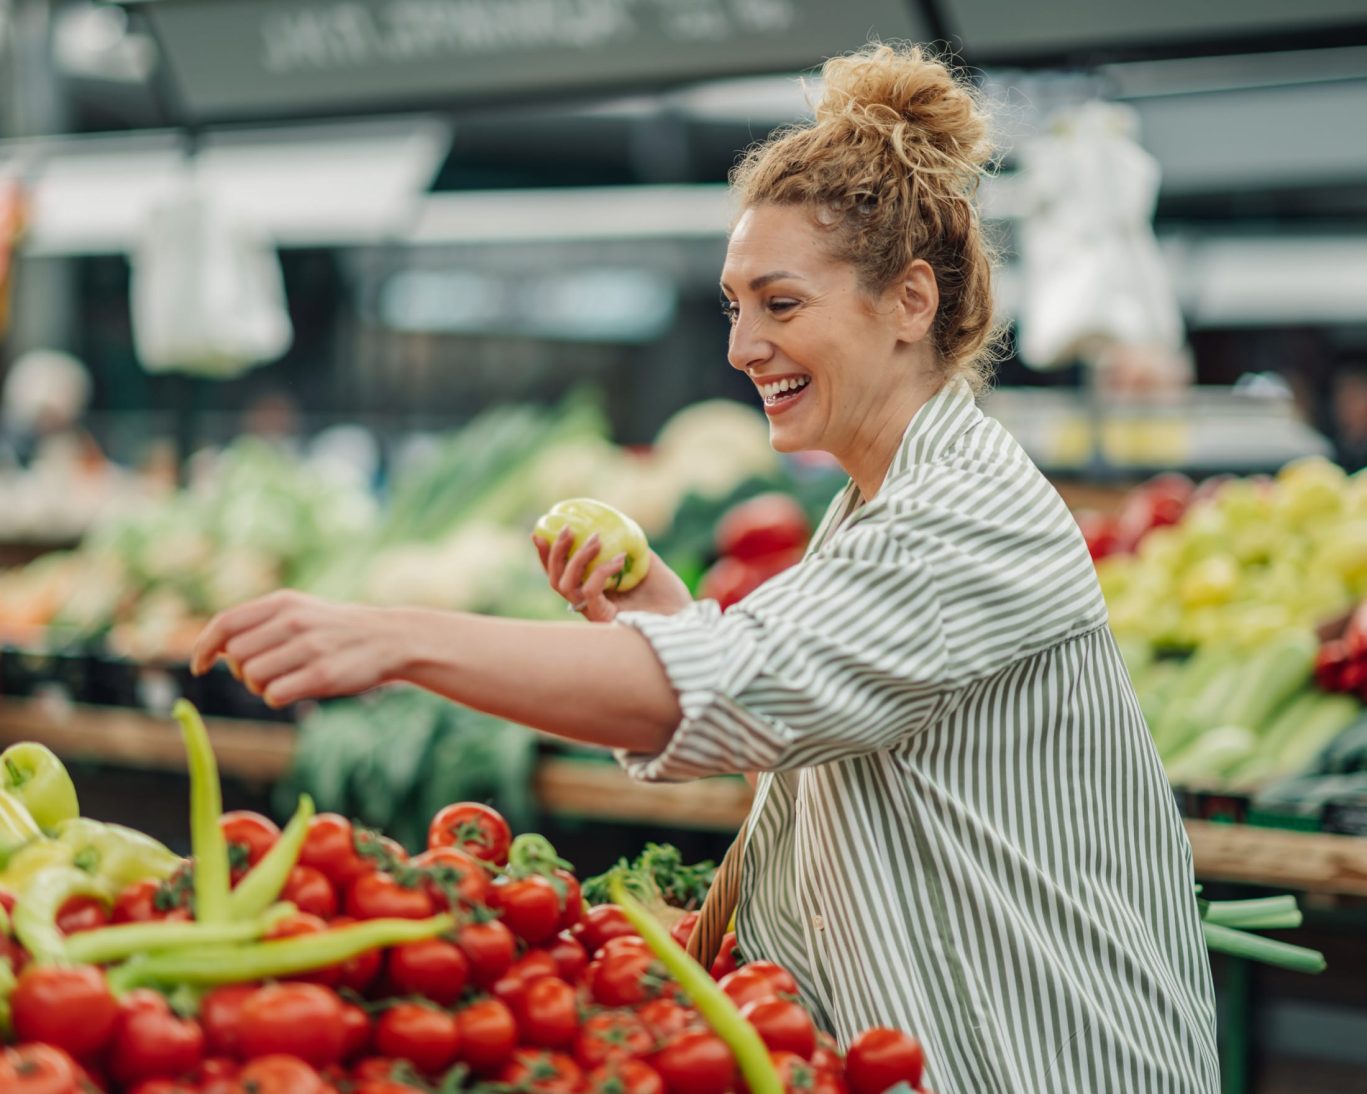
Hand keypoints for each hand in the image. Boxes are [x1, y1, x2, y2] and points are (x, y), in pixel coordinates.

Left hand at [189, 590, 406, 707]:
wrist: (390, 638)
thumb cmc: (336, 629)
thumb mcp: (300, 610)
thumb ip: (261, 622)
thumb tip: (218, 648)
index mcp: (284, 602)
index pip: (226, 623)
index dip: (204, 647)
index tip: (199, 666)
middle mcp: (294, 621)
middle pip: (236, 656)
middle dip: (241, 671)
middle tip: (263, 673)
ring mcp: (309, 647)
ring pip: (252, 677)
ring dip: (260, 686)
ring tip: (285, 680)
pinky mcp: (322, 675)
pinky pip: (274, 695)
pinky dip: (278, 698)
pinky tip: (296, 690)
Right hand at [534, 527, 692, 623]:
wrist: (689, 620)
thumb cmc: (671, 598)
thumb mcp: (648, 564)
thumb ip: (631, 548)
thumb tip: (616, 524)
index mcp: (595, 592)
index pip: (561, 574)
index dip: (546, 556)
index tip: (539, 531)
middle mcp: (590, 605)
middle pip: (555, 581)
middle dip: (555, 553)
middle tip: (565, 529)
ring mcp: (595, 614)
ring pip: (566, 586)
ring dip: (577, 558)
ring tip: (596, 539)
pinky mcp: (604, 620)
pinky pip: (590, 592)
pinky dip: (601, 571)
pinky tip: (620, 559)